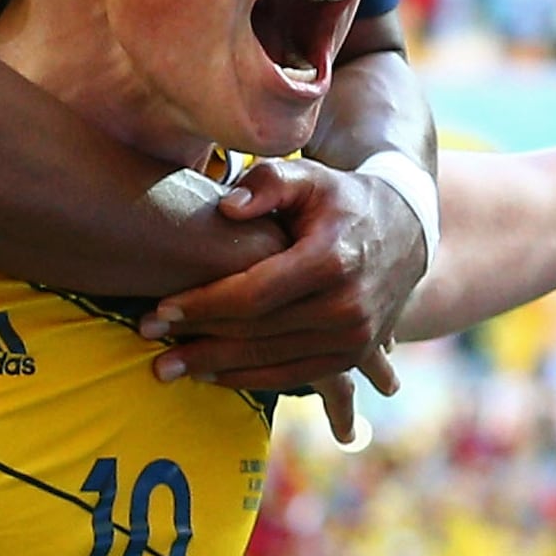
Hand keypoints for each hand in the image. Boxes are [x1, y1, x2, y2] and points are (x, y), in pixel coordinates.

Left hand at [145, 156, 418, 442]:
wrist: (406, 232)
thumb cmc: (342, 199)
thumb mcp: (310, 177)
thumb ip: (267, 183)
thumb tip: (226, 208)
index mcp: (330, 260)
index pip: (251, 295)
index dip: (201, 305)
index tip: (158, 310)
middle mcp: (346, 306)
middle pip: (255, 334)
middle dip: (196, 341)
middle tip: (149, 346)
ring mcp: (353, 337)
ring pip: (270, 361)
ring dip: (215, 368)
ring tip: (168, 369)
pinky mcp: (352, 355)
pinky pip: (293, 376)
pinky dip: (250, 379)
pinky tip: (212, 376)